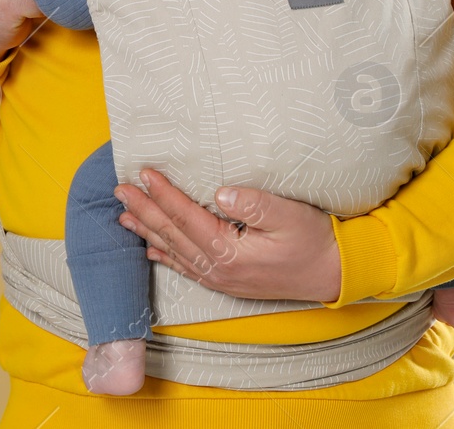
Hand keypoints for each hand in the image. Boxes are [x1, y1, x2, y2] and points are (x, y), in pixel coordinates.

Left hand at [115, 168, 342, 303]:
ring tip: (124, 217)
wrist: (333, 274)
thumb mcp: (290, 216)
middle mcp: (218, 268)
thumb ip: (255, 204)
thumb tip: (221, 193)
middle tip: (119, 190)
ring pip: (174, 252)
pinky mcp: (227, 281)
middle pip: (172, 234)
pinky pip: (187, 268)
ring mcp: (221, 278)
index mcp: (229, 251)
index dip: (163, 193)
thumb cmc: (314, 241)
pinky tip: (151, 250)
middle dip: (144, 210)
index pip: (186, 216)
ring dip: (148, 232)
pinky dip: (165, 256)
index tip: (144, 172)